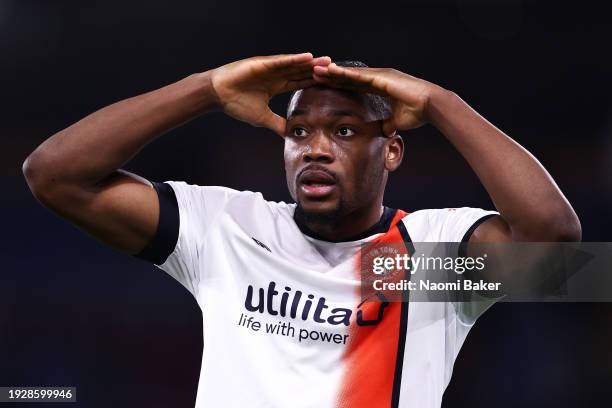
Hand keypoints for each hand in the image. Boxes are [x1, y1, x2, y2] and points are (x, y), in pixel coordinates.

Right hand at [210, 53, 330, 135]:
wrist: (218, 95)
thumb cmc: (236, 103)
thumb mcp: (262, 118)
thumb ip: (278, 124)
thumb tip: (290, 135)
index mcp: (276, 85)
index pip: (300, 83)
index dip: (314, 83)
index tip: (330, 84)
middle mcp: (276, 75)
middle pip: (301, 72)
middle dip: (318, 72)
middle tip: (337, 70)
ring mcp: (270, 67)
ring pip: (295, 65)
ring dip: (311, 63)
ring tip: (328, 61)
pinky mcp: (263, 63)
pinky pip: (282, 61)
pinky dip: (295, 59)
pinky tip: (309, 58)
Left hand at [312, 63, 440, 134]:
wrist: (430, 107)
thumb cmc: (418, 113)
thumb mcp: (398, 121)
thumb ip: (389, 124)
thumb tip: (385, 131)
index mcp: (380, 87)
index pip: (354, 85)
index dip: (339, 84)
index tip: (325, 85)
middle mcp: (378, 78)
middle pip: (349, 77)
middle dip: (332, 76)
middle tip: (314, 74)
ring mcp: (380, 75)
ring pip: (351, 73)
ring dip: (333, 72)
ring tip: (316, 70)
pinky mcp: (381, 77)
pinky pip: (358, 75)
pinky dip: (344, 73)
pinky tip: (330, 71)